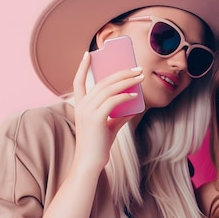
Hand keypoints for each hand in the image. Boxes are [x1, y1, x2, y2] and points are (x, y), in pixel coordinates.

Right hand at [71, 51, 143, 172]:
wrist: (90, 163)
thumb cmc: (99, 145)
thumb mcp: (110, 126)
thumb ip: (120, 114)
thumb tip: (135, 106)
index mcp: (81, 106)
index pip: (78, 81)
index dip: (83, 67)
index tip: (88, 54)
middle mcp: (81, 106)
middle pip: (101, 81)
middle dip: (121, 72)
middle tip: (137, 68)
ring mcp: (87, 111)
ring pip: (108, 88)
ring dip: (127, 80)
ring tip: (140, 76)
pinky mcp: (95, 118)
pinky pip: (113, 101)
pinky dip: (125, 96)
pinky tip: (135, 95)